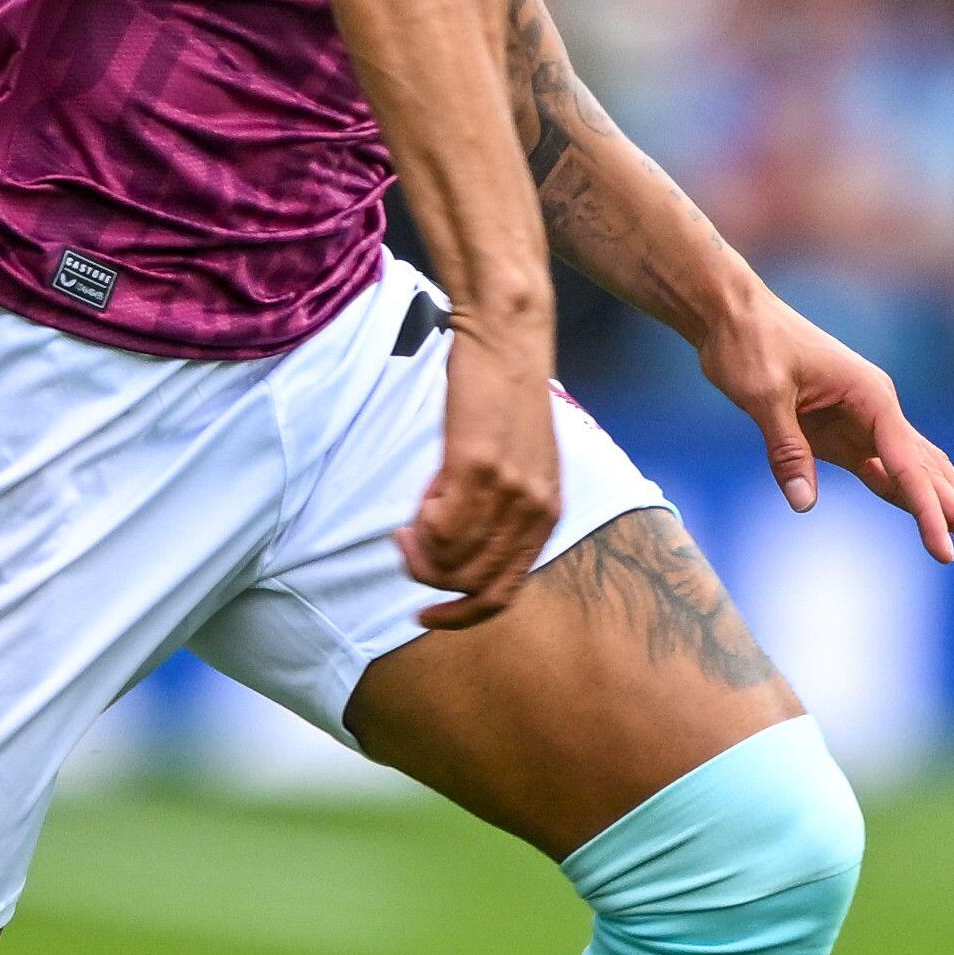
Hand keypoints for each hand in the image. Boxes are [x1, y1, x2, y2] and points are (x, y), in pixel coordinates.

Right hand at [396, 325, 563, 627]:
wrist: (507, 340)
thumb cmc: (506, 397)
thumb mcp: (521, 464)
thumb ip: (500, 508)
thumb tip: (456, 547)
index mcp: (547, 514)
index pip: (504, 592)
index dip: (460, 614)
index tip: (425, 613)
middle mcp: (534, 509)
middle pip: (471, 584)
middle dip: (428, 578)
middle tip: (406, 547)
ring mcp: (508, 490)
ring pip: (452, 559)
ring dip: (419, 551)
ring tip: (408, 524)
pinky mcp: (478, 465)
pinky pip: (440, 524)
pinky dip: (420, 524)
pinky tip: (418, 501)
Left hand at [698, 291, 953, 564]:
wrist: (736, 317)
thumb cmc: (750, 347)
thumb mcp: (763, 395)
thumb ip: (787, 449)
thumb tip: (804, 503)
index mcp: (872, 396)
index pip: (908, 466)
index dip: (929, 513)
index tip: (946, 552)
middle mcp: (880, 409)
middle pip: (932, 471)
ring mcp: (867, 423)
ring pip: (919, 473)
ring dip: (951, 508)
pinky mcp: (845, 435)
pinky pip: (888, 473)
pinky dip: (912, 499)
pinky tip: (934, 523)